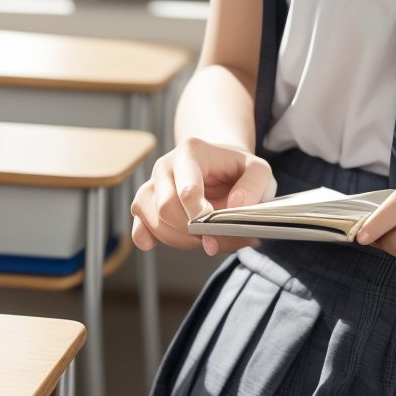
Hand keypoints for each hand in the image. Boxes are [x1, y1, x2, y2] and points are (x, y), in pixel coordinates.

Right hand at [130, 136, 275, 256]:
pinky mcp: (145, 203)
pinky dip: (147, 238)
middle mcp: (166, 165)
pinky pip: (138, 226)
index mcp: (191, 151)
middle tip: (216, 238)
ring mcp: (152, 184)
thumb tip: (236, 205)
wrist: (219, 167)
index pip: (187, 189)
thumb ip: (254, 185)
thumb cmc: (237, 170)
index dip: (199, 214)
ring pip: (153, 219)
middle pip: (167, 207)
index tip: (212, 229)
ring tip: (204, 239)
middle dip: (191, 230)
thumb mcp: (258, 170)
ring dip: (179, 239)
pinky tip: (154, 244)